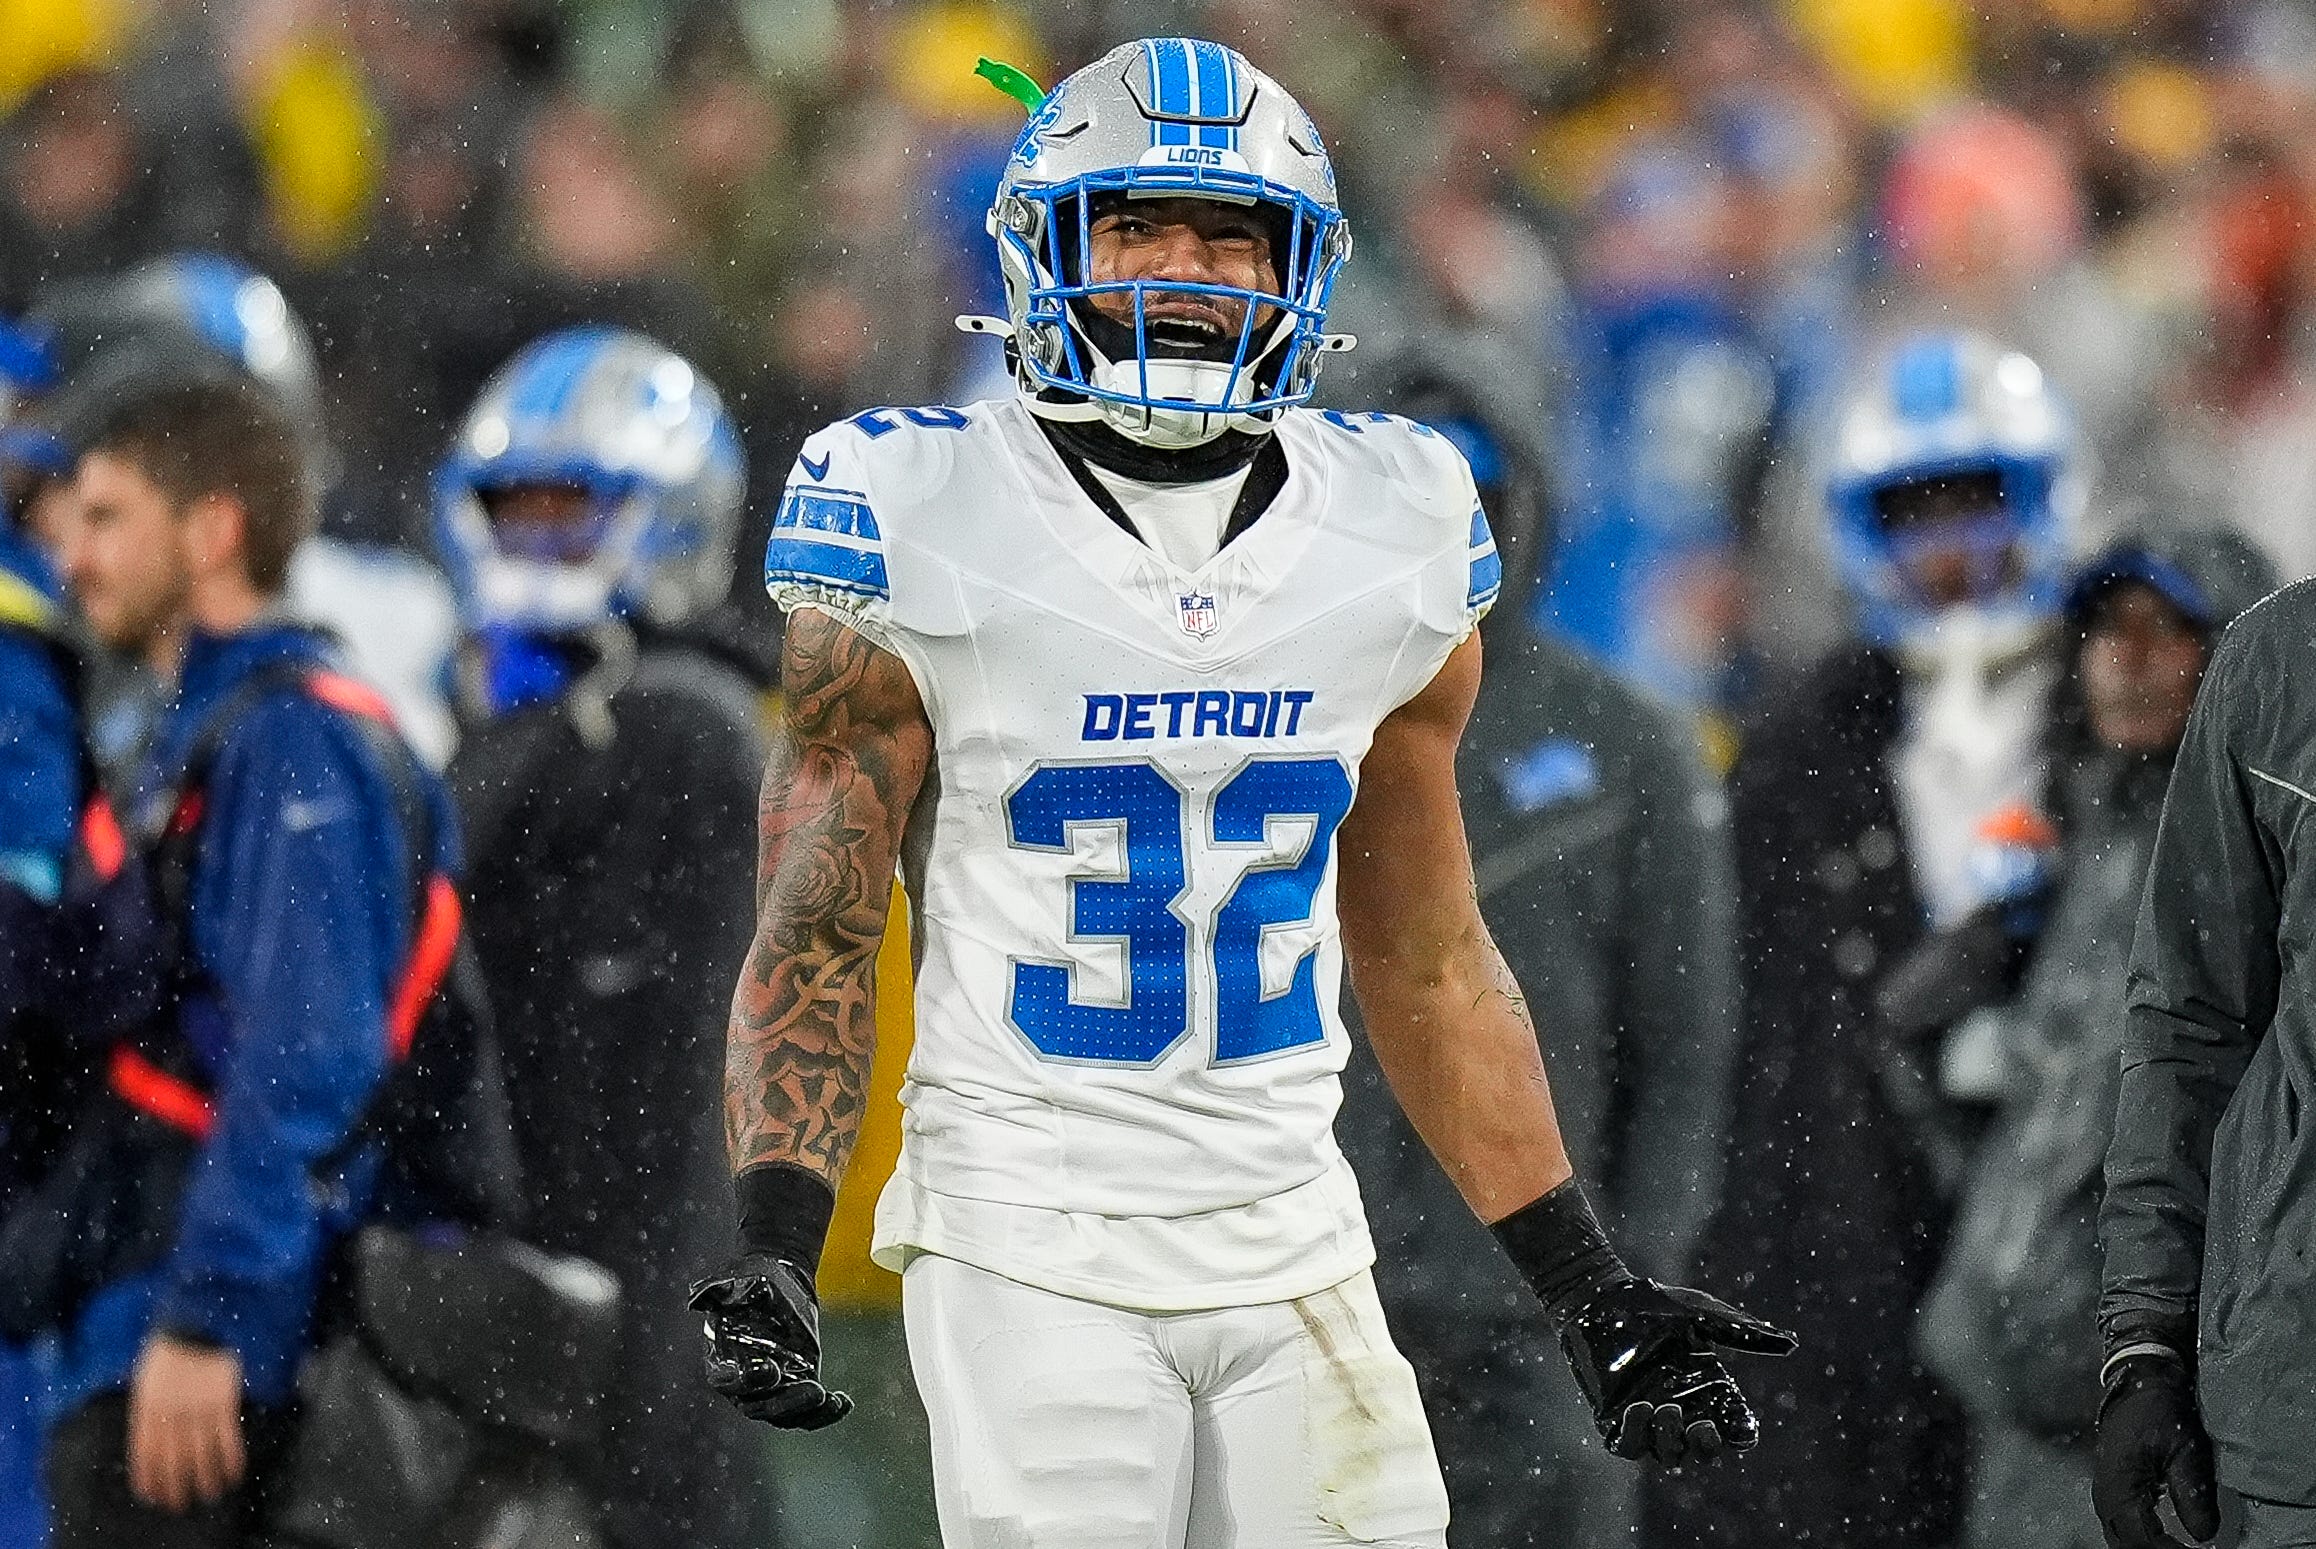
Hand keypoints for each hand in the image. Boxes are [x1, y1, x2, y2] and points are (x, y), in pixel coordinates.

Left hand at [126, 1334, 243, 1511]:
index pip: (145, 1454)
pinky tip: (233, 1473)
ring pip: (201, 1453)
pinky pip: (228, 1436)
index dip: (149, 1478)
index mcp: (147, 1408)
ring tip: (209, 1494)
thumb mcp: (146, 1380)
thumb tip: (150, 1441)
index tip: (153, 1496)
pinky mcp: (223, 1401)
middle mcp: (171, 1414)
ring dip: (206, 1478)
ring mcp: (198, 1408)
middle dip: (176, 1485)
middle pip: (172, 1459)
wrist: (194, 1324)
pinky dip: (231, 1458)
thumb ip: (148, 1410)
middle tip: (180, 1503)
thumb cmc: (167, 1350)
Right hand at [689, 1252, 852, 1429]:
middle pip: (760, 1407)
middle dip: (786, 1403)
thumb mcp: (731, 1282)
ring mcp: (772, 1389)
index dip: (744, 1381)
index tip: (768, 1368)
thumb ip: (717, 1291)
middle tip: (813, 1389)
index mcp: (721, 1360)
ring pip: (786, 1414)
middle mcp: (744, 1383)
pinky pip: (809, 1411)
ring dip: (808, 1412)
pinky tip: (843, 1403)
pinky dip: (826, 1412)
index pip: (726, 1381)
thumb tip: (700, 1296)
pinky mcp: (797, 1385)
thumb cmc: (748, 1282)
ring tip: (829, 1400)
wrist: (777, 1281)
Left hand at [1558, 1278, 1797, 1464]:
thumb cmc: (1657, 1304)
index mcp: (1707, 1390)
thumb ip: (1744, 1333)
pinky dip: (1636, 1437)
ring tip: (1664, 1407)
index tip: (1741, 1428)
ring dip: (1670, 1441)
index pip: (1733, 1428)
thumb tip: (1791, 1344)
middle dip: (1707, 1448)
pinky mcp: (1614, 1417)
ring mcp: (1647, 1416)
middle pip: (1703, 1452)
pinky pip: (1628, 1447)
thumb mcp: (1705, 1316)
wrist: (1605, 1297)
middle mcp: (1681, 1408)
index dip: (1741, 1435)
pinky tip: (1638, 1409)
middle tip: (1701, 1426)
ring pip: (1668, 1455)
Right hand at [2094, 1354, 2218, 1548]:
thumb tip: (2203, 1537)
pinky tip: (2165, 1537)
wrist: (2139, 1381)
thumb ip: (2194, 1497)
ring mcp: (2106, 1491)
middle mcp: (2106, 1495)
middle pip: (2126, 1543)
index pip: (2143, 1541)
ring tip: (2178, 1546)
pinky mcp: (2113, 1486)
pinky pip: (2122, 1524)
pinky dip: (2142, 1536)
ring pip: (2121, 1536)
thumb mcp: (2188, 1453)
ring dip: (2147, 1545)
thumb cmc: (2162, 1413)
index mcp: (2120, 1488)